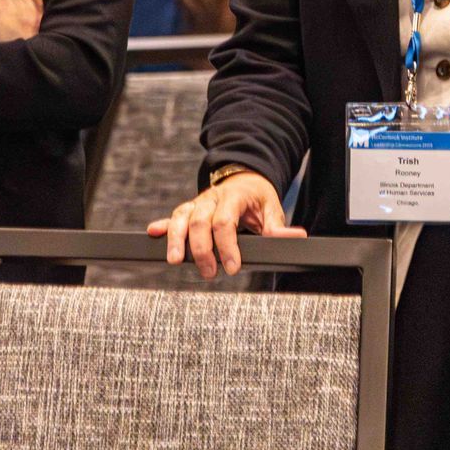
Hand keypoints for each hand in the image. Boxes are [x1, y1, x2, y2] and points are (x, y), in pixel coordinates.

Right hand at [146, 172, 306, 279]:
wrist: (243, 176)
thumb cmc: (256, 196)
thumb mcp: (271, 207)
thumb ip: (278, 226)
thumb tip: (296, 237)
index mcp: (233, 196)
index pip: (225, 221)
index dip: (227, 245)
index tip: (233, 267)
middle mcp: (211, 198)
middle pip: (200, 221)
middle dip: (202, 249)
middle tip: (209, 272)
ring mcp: (197, 202)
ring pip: (182, 217)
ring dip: (176, 239)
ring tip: (175, 260)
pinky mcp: (188, 209)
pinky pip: (173, 216)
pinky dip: (163, 226)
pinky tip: (153, 233)